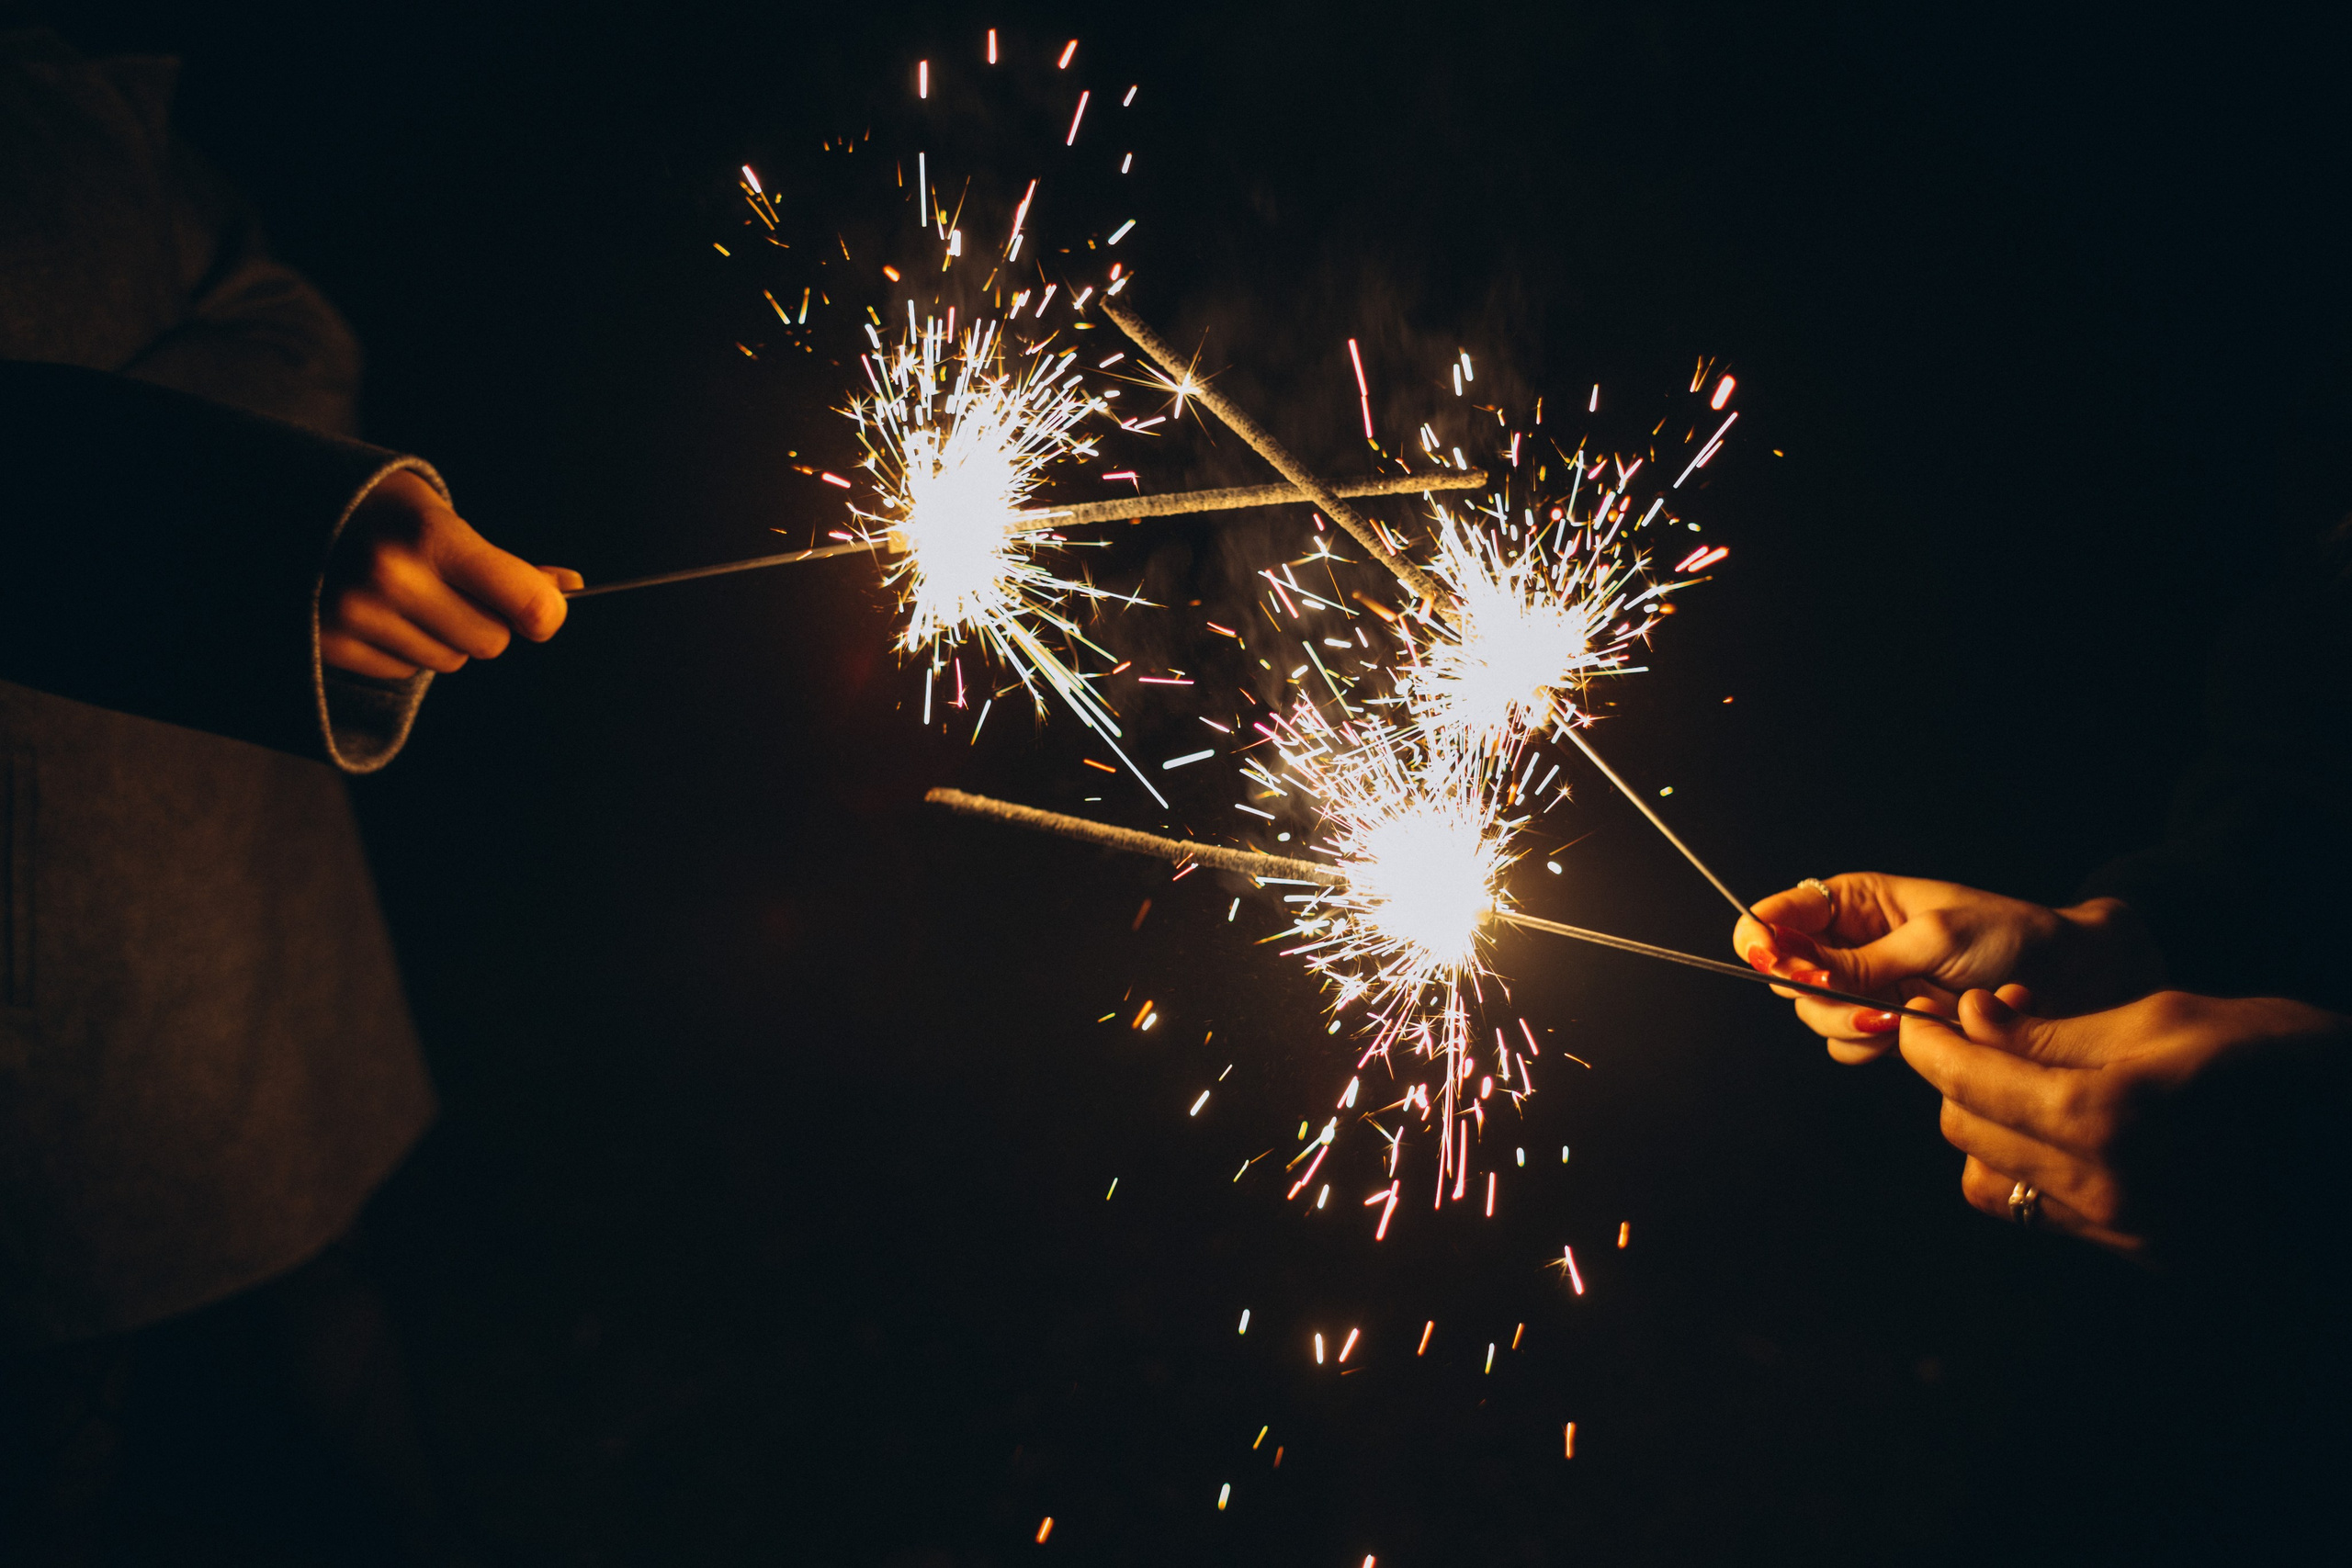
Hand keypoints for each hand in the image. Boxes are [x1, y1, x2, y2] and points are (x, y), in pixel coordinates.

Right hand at [320, 469, 581, 678]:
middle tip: (453, 585)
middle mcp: (392, 578)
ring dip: (444, 636)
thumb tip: (570, 589)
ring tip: (408, 594)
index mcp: (431, 537)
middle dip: (486, 619)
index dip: (545, 614)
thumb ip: (507, 563)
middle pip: (491, 641)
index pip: (525, 603)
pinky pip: (407, 671)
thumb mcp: (445, 518)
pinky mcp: (331, 645)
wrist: (283, 508)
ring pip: (450, 660)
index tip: (546, 612)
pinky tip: (379, 611)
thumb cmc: (385, 512)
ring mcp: (357, 615)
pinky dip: (405, 648)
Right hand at [1731, 874, 2160, 1063]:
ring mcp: (1865, 988)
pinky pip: (1850, 1047)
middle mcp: (1848, 945)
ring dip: (1857, 1025)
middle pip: (1787, 978)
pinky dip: (1879, 1046)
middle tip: (1872, 1004)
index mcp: (1852, 902)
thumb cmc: (2011, 937)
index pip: (1773, 916)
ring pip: (1817, 1019)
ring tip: (1915, 1015)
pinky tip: (1923, 1032)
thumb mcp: (1934, 937)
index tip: (1776, 963)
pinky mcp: (1887, 1028)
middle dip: (1823, 996)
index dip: (1762, 941)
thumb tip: (1789, 967)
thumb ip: (1859, 959)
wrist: (2072, 981)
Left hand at [1899, 987, 2351, 1257]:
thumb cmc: (2277, 1059)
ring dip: (1984, 1129)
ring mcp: (2123, 1231)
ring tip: (2020, 1084)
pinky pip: (2041, 1213)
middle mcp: (2104, 1189)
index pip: (1968, 1079)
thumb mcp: (2164, 1019)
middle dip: (1956, 1078)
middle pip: (1965, 1130)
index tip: (1912, 1017)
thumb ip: (2054, 1028)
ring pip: (1989, 1181)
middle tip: (1979, 1034)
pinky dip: (2026, 1169)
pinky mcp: (2142, 1254)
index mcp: (2105, 1119)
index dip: (1927, 1042)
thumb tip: (1973, 1020)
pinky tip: (2058, 1132)